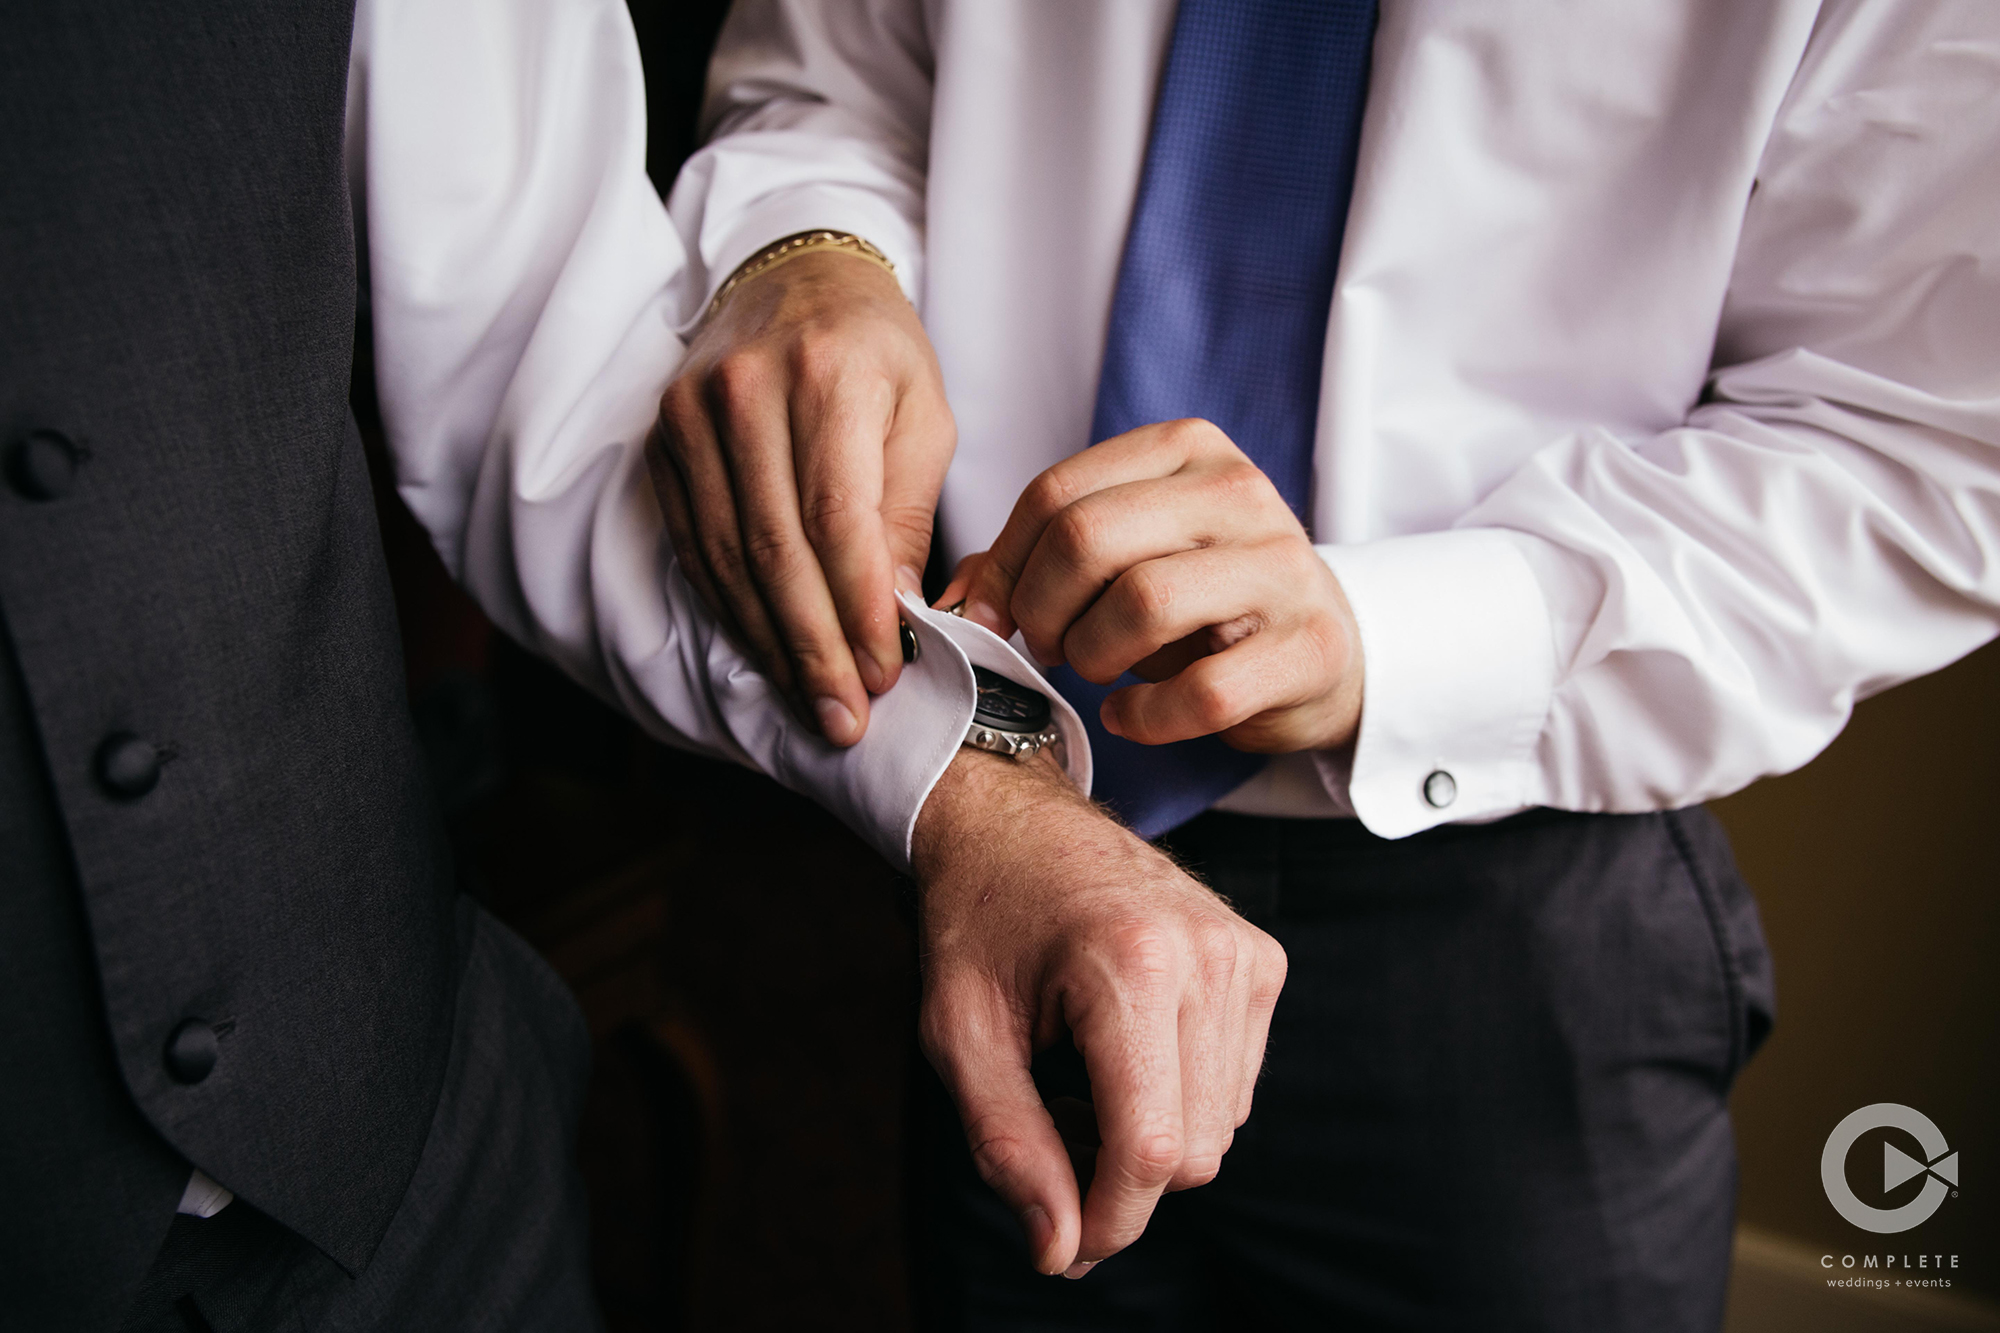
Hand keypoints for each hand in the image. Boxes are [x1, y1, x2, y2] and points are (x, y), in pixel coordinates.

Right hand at [649, 249, 954, 744]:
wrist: (794, 275)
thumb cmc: (876, 350)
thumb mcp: (923, 414)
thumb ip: (906, 513)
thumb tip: (895, 615)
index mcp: (826, 376)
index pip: (836, 519)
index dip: (857, 609)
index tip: (884, 673)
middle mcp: (745, 392)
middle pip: (775, 549)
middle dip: (815, 647)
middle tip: (847, 716)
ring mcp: (690, 416)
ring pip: (729, 558)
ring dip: (772, 643)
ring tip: (815, 703)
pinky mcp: (662, 441)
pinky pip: (697, 546)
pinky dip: (734, 609)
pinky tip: (769, 652)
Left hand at [912, 747, 1286, 1276]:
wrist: (1014, 818)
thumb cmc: (976, 920)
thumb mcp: (960, 1035)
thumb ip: (1008, 1146)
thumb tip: (1060, 1250)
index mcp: (1129, 964)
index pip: (1150, 1148)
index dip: (1109, 1220)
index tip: (1064, 1245)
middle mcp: (1206, 954)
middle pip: (1193, 1151)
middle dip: (1119, 1176)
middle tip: (1046, 1126)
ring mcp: (1244, 952)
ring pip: (1221, 1126)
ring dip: (1149, 1135)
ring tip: (1077, 1079)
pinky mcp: (1261, 958)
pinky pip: (1235, 1084)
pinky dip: (1179, 1096)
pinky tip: (1122, 1054)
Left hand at [938, 419, 1363, 753]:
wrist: (1324, 649)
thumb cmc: (1202, 601)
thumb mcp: (1127, 555)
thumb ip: (1041, 558)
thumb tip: (951, 595)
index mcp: (1186, 449)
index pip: (1057, 492)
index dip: (1005, 564)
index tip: (990, 614)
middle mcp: (1240, 492)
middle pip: (1089, 539)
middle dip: (1042, 608)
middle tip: (1046, 647)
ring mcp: (1282, 567)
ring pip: (1144, 604)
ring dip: (1093, 655)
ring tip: (1095, 671)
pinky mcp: (1310, 647)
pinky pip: (1201, 691)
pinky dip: (1144, 717)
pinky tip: (1129, 716)